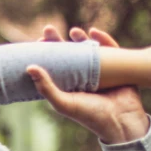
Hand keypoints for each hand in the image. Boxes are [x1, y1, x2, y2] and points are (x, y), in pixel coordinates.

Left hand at [29, 25, 147, 143]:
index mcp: (67, 85)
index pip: (53, 66)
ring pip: (87, 50)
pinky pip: (109, 50)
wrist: (121, 121)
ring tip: (72, 30)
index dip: (45, 54)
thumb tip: (29, 67)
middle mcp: (81, 77)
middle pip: (67, 55)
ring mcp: (98, 71)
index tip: (38, 42)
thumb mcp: (64, 103)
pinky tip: (93, 31)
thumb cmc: (90, 115)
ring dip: (79, 38)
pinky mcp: (116, 67)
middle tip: (48, 30)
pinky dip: (102, 39)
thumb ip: (46, 87)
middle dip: (57, 41)